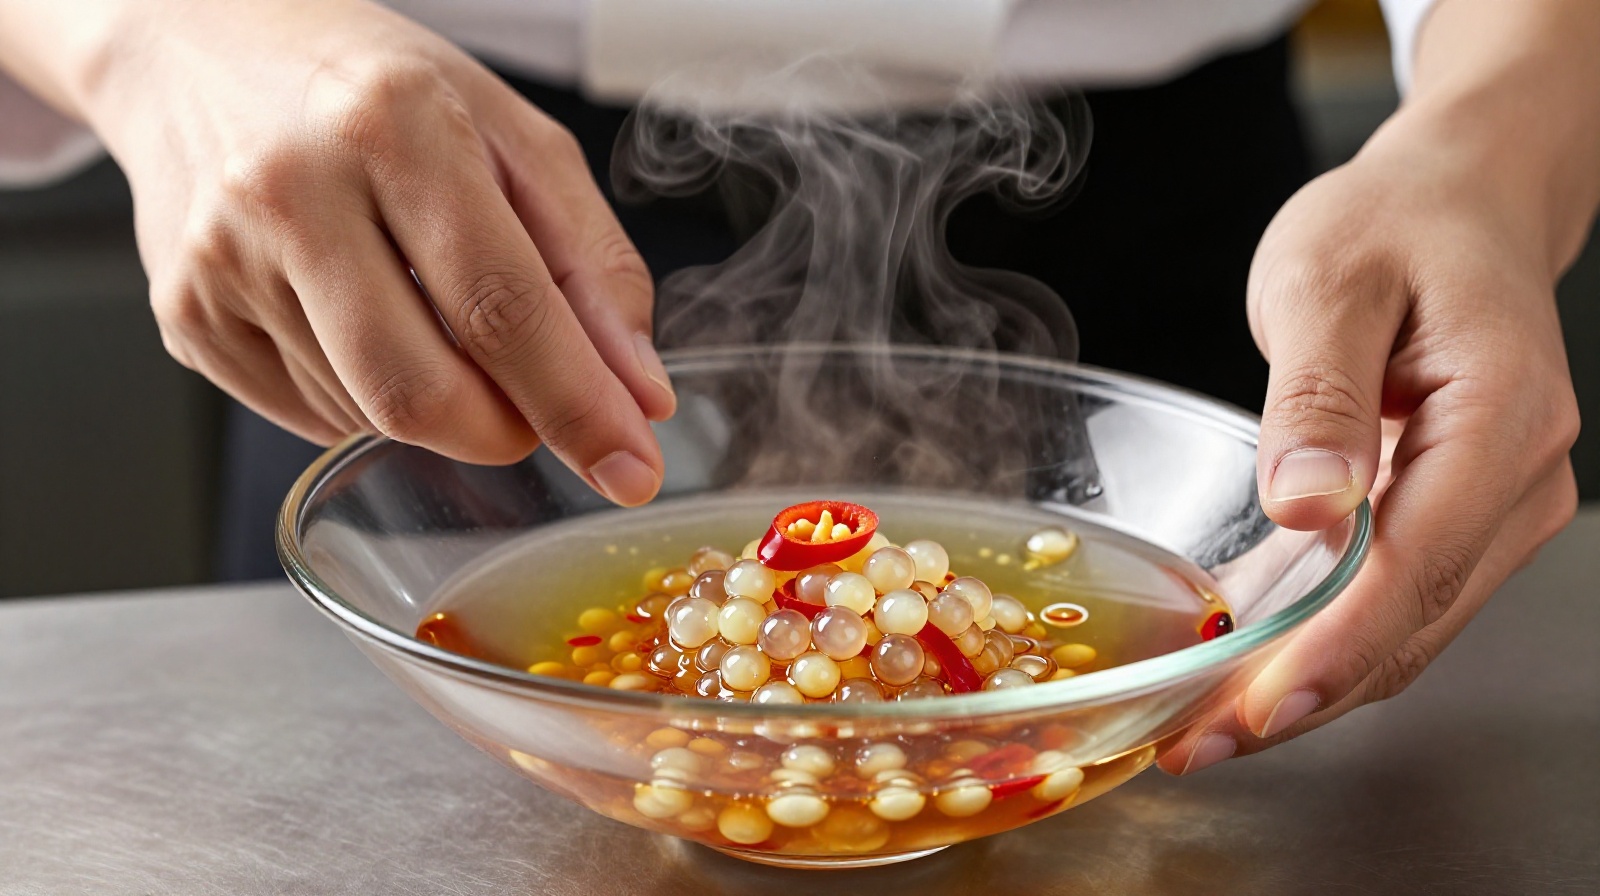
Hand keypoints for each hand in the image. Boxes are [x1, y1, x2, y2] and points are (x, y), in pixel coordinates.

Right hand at [91, 0, 673, 503]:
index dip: (574, 405)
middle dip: (504, 431)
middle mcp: (291, 193)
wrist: (201, 46)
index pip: (501, 307)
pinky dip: (368, 400)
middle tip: (534, 406)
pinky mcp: (186, 319)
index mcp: (392, 127)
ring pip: (368, 416)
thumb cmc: (375, 87)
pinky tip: (364, 320)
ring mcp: (222, 264)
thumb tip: (637, 393)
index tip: (629, 467)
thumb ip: (592, 265)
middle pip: (419, 392)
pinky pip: (310, 417)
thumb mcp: (515, 137)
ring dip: (437, 406)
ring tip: (426, 309)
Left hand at [1158, 115, 1581, 774]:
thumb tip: (1305, 506)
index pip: (1416, 565)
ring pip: (1402, 629)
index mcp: (1501, 418)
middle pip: (1409, 622)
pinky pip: (1390, 600)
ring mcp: (1496, 509)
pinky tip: (1243, 672)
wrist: (1457, 203)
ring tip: (1202, 728)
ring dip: (1305, 686)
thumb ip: (1314, 394)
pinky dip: (1319, 644)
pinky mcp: (1457, 518)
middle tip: (1194, 745)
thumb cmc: (1395, 226)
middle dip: (1301, 696)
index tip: (1256, 710)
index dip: (1333, 651)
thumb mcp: (1329, 281)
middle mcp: (1517, 481)